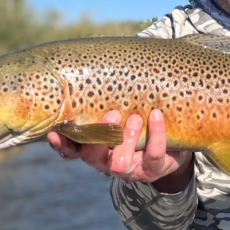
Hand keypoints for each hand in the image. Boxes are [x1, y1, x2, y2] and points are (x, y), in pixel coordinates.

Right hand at [47, 109, 193, 192]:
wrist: (174, 138)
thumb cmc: (139, 115)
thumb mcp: (122, 107)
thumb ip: (106, 96)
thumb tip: (94, 59)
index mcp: (94, 146)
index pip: (71, 150)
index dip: (62, 144)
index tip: (55, 131)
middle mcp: (106, 161)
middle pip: (92, 157)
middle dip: (100, 135)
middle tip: (113, 113)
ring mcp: (130, 168)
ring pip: (119, 164)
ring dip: (126, 139)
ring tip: (136, 117)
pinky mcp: (153, 169)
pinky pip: (153, 155)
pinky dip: (156, 134)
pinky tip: (156, 116)